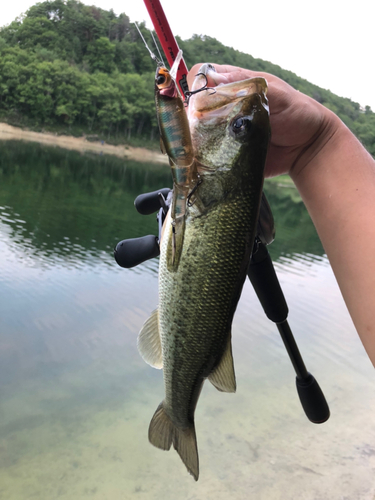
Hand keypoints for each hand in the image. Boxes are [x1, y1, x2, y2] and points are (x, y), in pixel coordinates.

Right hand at [187, 64, 338, 178]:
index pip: (202, 77)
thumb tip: (214, 77)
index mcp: (234, 86)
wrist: (308, 149)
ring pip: (197, 132)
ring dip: (196, 137)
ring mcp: (224, 131)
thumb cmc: (297, 113)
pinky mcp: (227, 153)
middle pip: (194, 106)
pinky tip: (206, 159)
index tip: (197, 97)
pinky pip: (208, 155)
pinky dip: (203, 157)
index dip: (195, 84)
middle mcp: (224, 107)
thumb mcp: (275, 92)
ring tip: (205, 143)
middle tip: (202, 125)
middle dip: (191, 115)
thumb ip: (247, 83)